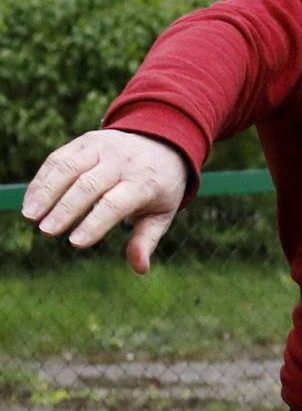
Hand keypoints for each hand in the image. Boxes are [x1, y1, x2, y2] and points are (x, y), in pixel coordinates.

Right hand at [20, 129, 188, 273]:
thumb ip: (146, 239)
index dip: (96, 223)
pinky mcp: (86, 142)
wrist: (162, 144)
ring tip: (30, 217)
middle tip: (47, 232)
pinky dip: (42, 180)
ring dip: (46, 192)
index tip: (76, 243)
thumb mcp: (162, 213)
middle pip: (89, 185)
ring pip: (69, 168)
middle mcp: (123, 163)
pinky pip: (59, 159)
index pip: (117, 203)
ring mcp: (103, 148)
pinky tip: (31, 202)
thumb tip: (140, 268)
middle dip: (66, 209)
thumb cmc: (158, 187)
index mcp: (145, 183)